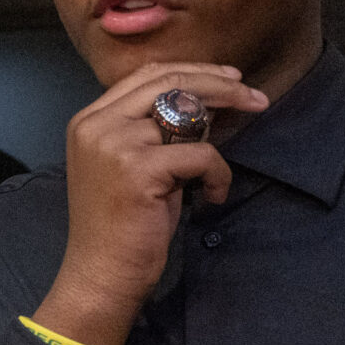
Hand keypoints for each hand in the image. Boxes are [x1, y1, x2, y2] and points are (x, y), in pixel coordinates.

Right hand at [38, 63, 268, 344]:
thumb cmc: (121, 224)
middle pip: (170, 81)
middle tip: (256, 98)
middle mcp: (96, 125)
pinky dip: (217, 175)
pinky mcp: (138, 169)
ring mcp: (114, 144)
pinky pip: (201, 154)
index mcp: (89, 119)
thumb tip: (205, 99)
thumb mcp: (130, 163)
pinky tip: (211, 197)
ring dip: (214, 146)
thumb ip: (151, 128)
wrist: (101, 273)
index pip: (147, 74)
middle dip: (221, 86)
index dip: (195, 71)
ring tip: (212, 177)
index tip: (232, 80)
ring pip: (190, 117)